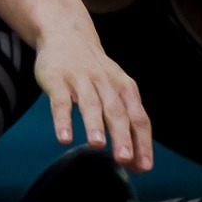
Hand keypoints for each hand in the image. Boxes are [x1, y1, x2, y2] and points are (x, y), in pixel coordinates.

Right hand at [33, 25, 152, 170]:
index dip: (142, 143)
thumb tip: (135, 162)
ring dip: (94, 124)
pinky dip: (63, 120)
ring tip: (97, 145)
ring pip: (90, 104)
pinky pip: (60, 102)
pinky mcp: (58, 80)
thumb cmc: (95, 72)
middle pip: (117, 112)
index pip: (138, 118)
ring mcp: (81, 81)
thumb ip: (124, 122)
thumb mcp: (116, 90)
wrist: (67, 34)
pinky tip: (64, 138)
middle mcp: (106, 84)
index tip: (143, 167)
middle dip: (121, 136)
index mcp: (125, 89)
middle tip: (123, 158)